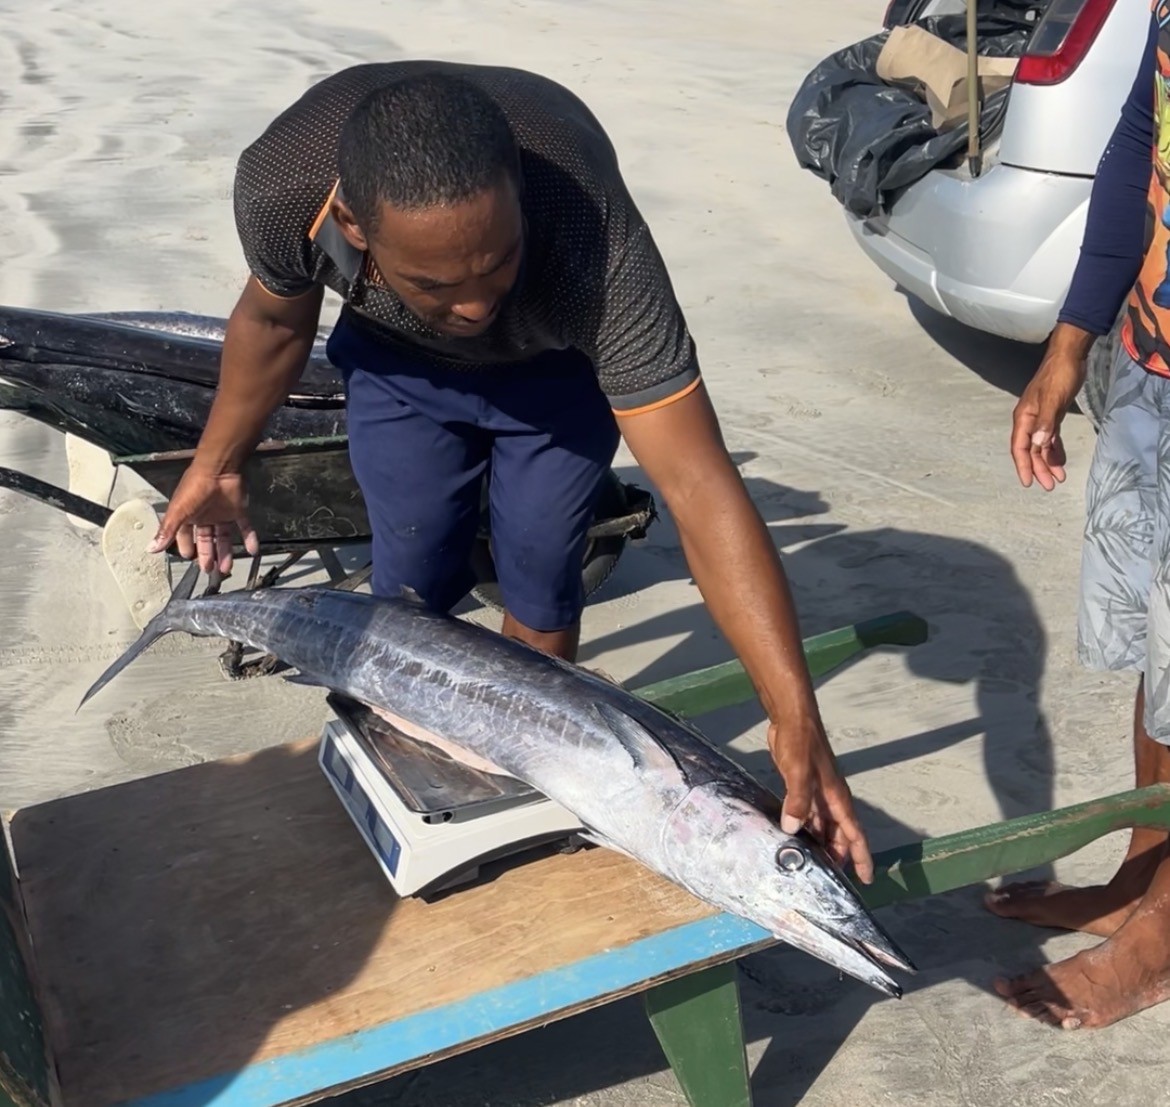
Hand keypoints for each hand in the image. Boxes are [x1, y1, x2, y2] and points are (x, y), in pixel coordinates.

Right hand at [147, 465, 259, 574]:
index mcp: (188, 516)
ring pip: (224, 537)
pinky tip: (252, 551)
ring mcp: (222, 514)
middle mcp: (205, 516)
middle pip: (206, 540)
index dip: (187, 547)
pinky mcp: (238, 511)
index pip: (186, 536)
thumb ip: (166, 531)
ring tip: (227, 568)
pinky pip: (245, 527)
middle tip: (210, 570)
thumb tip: (150, 549)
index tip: (189, 559)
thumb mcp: (178, 511)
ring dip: (226, 553)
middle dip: (207, 555)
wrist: (219, 469)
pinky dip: (249, 539)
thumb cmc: (195, 488)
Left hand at [771, 716, 873, 883]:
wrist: (791, 718)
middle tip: (830, 878)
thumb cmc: (800, 742)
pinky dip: (804, 827)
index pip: (855, 834)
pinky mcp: (802, 785)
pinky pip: (807, 813)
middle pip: (839, 834)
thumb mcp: (799, 771)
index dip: (861, 857)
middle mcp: (831, 798)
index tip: (867, 879)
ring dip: (820, 843)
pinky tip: (794, 837)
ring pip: (823, 825)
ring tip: (810, 863)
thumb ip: (797, 800)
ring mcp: (817, 792)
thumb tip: (792, 829)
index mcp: (837, 797)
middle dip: (838, 856)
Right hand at [1010, 346, 1088, 490]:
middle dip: (1039, 468)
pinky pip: (1050, 438)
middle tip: (1050, 486)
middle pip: (1031, 450)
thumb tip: (1038, 445)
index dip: (1024, 466)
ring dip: (1048, 461)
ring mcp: (1041, 418)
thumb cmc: (1059, 375)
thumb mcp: (1053, 399)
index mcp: (1024, 418)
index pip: (1020, 447)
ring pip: (1041, 446)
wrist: (1069, 356)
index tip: (1029, 483)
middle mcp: (1029, 420)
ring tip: (1058, 478)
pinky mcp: (1052, 414)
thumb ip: (1046, 422)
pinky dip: (1055, 450)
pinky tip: (1060, 460)